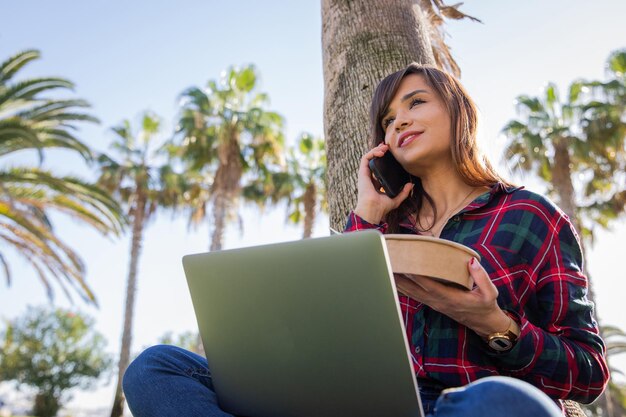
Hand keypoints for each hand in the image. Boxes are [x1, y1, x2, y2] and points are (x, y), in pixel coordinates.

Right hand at [354, 143, 412, 223]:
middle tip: (388, 147)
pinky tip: (380, 151)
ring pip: (369, 157)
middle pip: (374, 161)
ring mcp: (365, 175)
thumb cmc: (382, 208)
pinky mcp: (363, 172)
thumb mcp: (396, 199)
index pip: (379, 168)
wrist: (373, 210)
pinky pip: (365, 158)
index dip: (384, 160)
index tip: (391, 154)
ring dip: (376, 150)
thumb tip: (411, 184)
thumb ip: (404, 193)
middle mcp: (370, 178)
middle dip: (380, 151)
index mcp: (376, 183)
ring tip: (385, 148)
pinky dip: (372, 152)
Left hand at [394, 258, 510, 336]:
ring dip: (396, 280)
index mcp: (450, 298)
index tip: (405, 264)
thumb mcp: (490, 293)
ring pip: (410, 292)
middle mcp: (437, 301)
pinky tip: (391, 277)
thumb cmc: (485, 305)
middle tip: (388, 260)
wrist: (482, 322)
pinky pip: (412, 294)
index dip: (416, 276)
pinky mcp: (430, 302)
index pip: (429, 285)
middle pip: (413, 288)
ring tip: (384, 265)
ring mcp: (432, 303)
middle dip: (400, 275)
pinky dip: (401, 286)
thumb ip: (481, 277)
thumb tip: (471, 262)